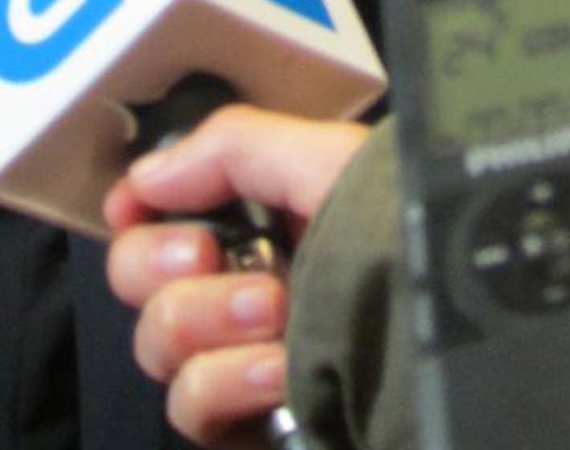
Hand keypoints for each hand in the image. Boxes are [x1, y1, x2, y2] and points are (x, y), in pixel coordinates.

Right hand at [105, 104, 369, 447]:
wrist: (435, 334)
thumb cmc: (394, 233)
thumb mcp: (325, 159)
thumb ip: (232, 148)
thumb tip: (145, 176)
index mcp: (262, 217)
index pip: (163, 211)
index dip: (137, 207)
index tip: (134, 207)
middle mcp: (242, 282)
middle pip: (139, 276)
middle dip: (161, 259)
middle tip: (206, 255)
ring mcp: (239, 356)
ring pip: (159, 340)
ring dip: (207, 318)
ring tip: (273, 311)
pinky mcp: (244, 421)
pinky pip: (191, 405)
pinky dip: (224, 381)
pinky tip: (275, 370)